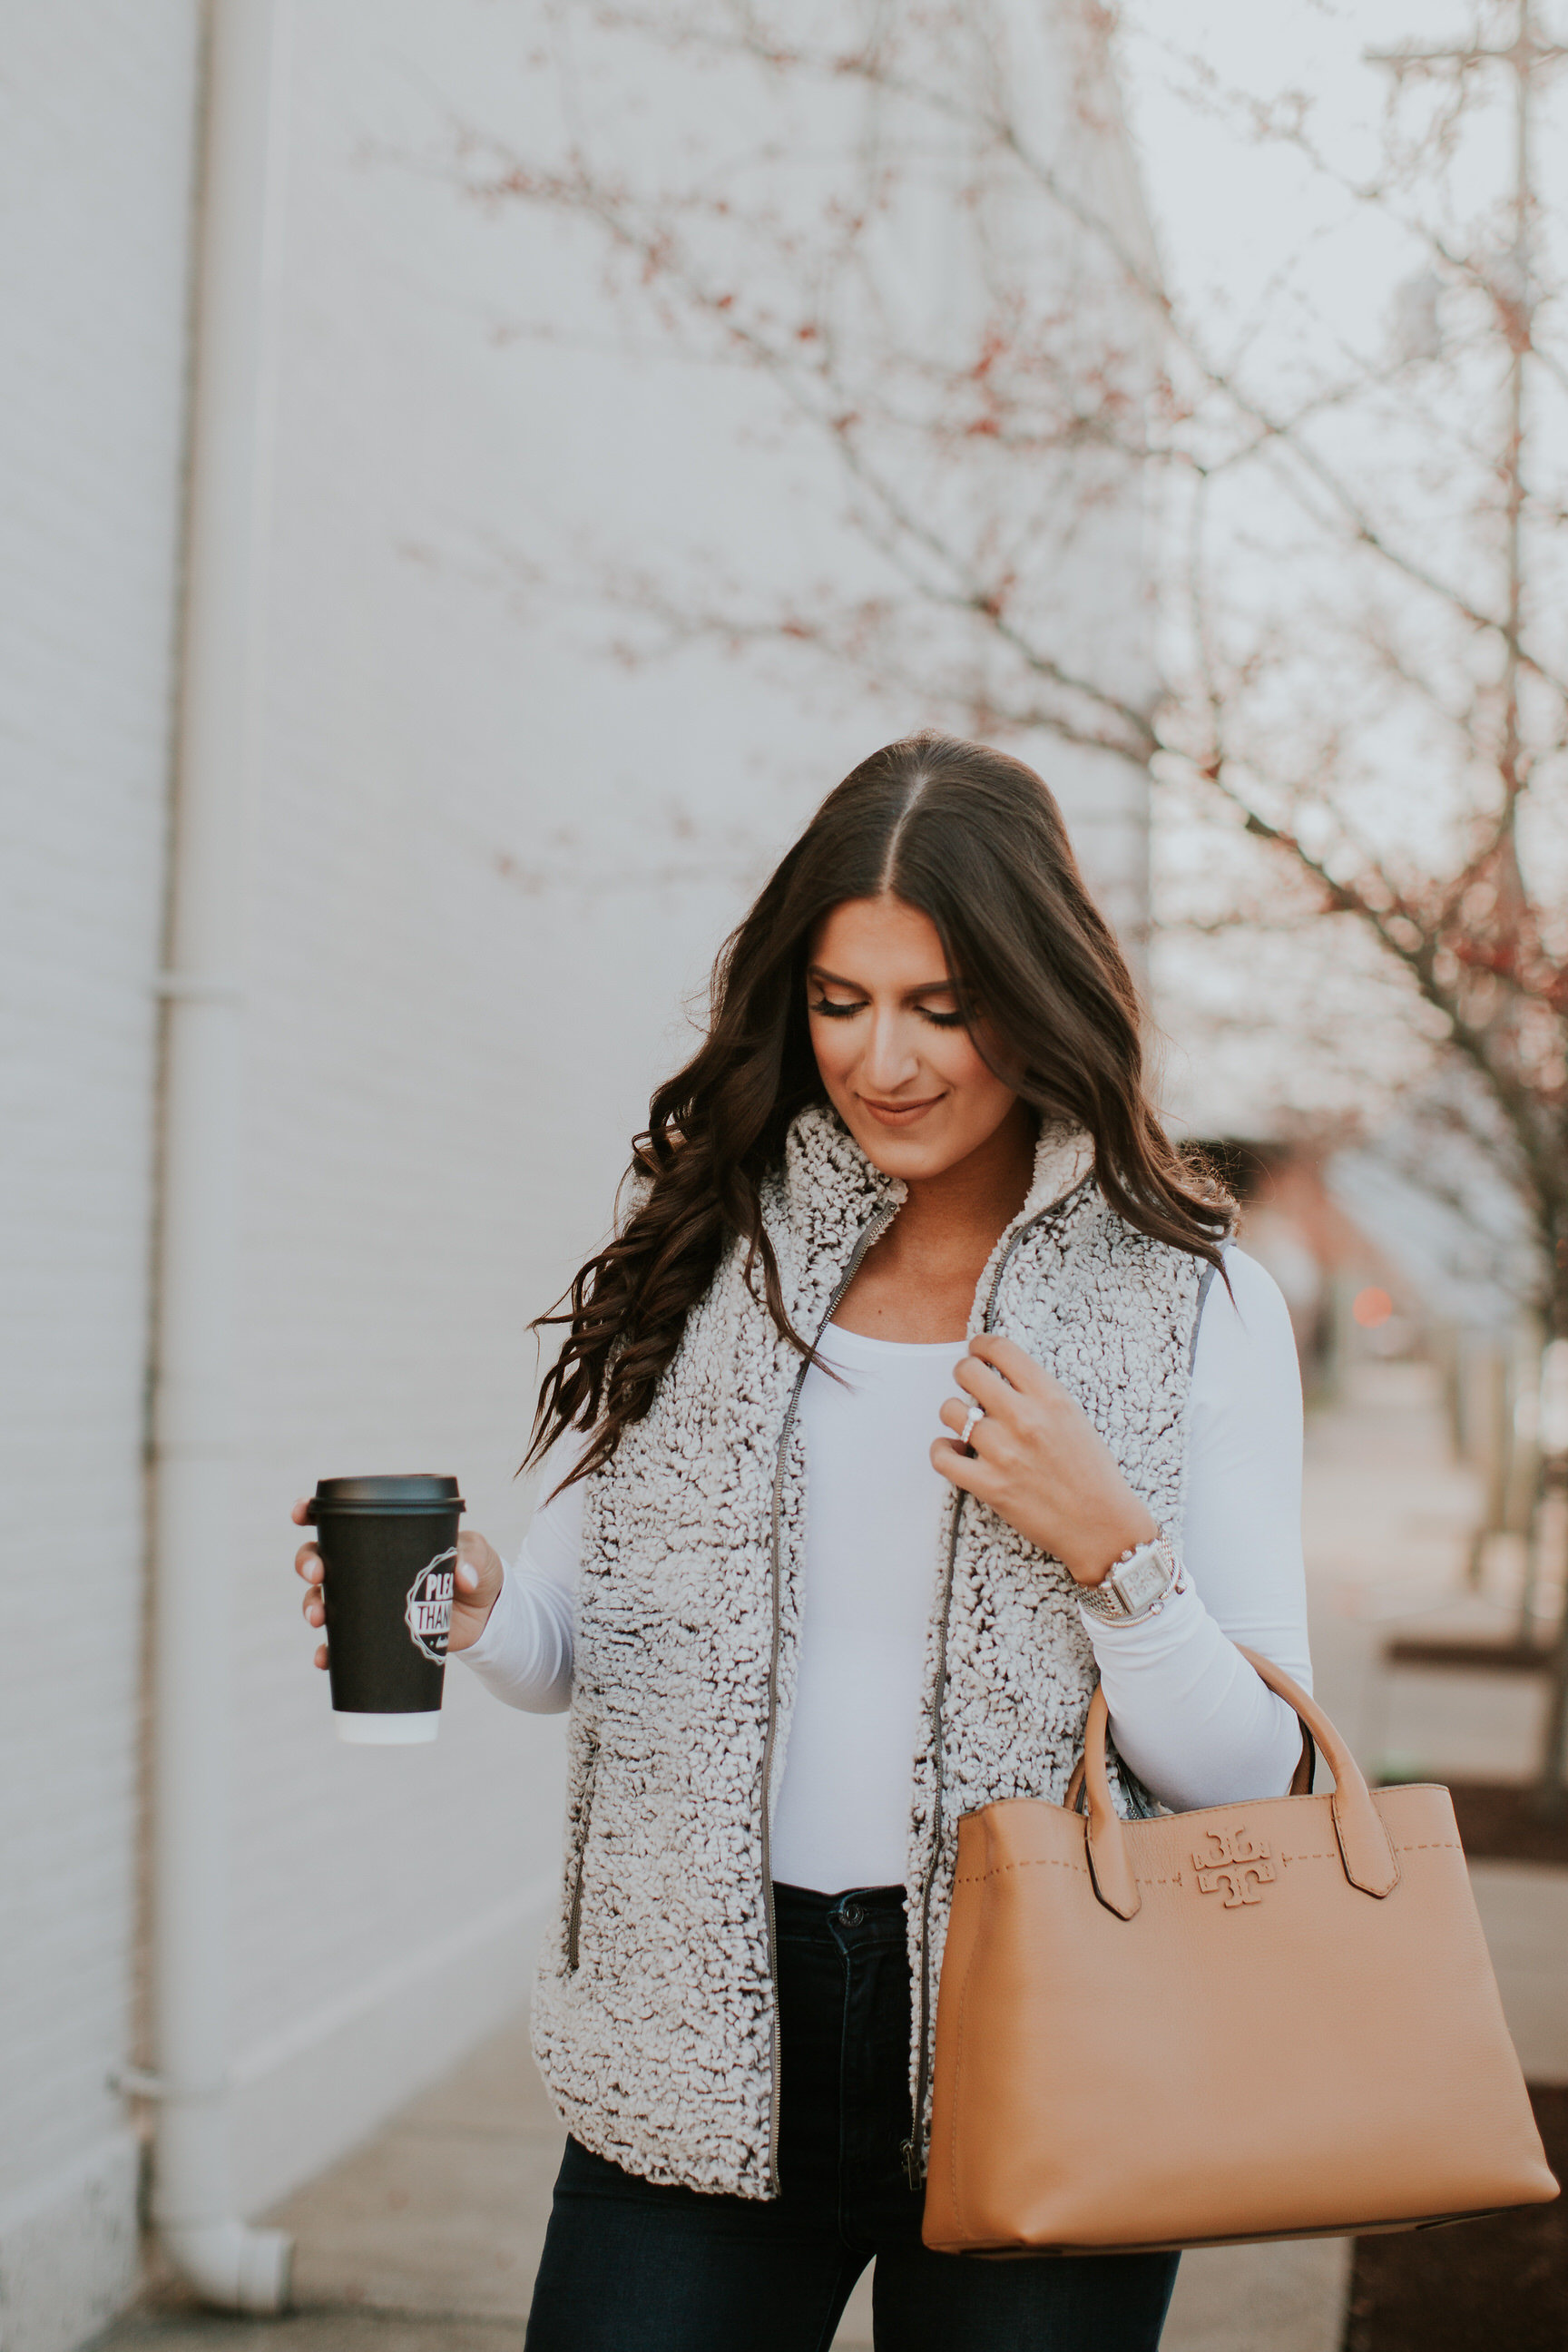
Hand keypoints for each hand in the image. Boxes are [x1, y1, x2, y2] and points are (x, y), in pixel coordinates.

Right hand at [291, 1502, 504, 1667]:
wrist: (486, 1615)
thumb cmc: (475, 1569)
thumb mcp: (477, 1554)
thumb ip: (470, 1558)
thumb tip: (462, 1578)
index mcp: (384, 1535)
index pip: (339, 1519)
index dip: (310, 1513)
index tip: (300, 1513)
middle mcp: (365, 1566)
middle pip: (320, 1558)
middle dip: (308, 1563)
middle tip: (317, 1574)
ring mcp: (366, 1601)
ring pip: (322, 1599)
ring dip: (311, 1606)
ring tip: (318, 1617)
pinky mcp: (374, 1633)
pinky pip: (340, 1644)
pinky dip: (328, 1652)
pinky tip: (324, 1659)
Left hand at [931, 1333, 1157, 1584]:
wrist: (1102, 1525)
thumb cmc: (1092, 1473)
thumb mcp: (1074, 1417)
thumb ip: (1038, 1394)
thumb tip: (1001, 1376)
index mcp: (1050, 1396)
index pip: (1000, 1349)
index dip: (980, 1345)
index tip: (977, 1351)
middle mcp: (1024, 1418)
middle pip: (967, 1371)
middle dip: (964, 1375)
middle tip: (969, 1387)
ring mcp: (1003, 1451)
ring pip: (950, 1411)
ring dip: (954, 1416)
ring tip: (966, 1427)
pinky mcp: (988, 1485)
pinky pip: (941, 1456)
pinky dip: (942, 1451)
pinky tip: (954, 1452)